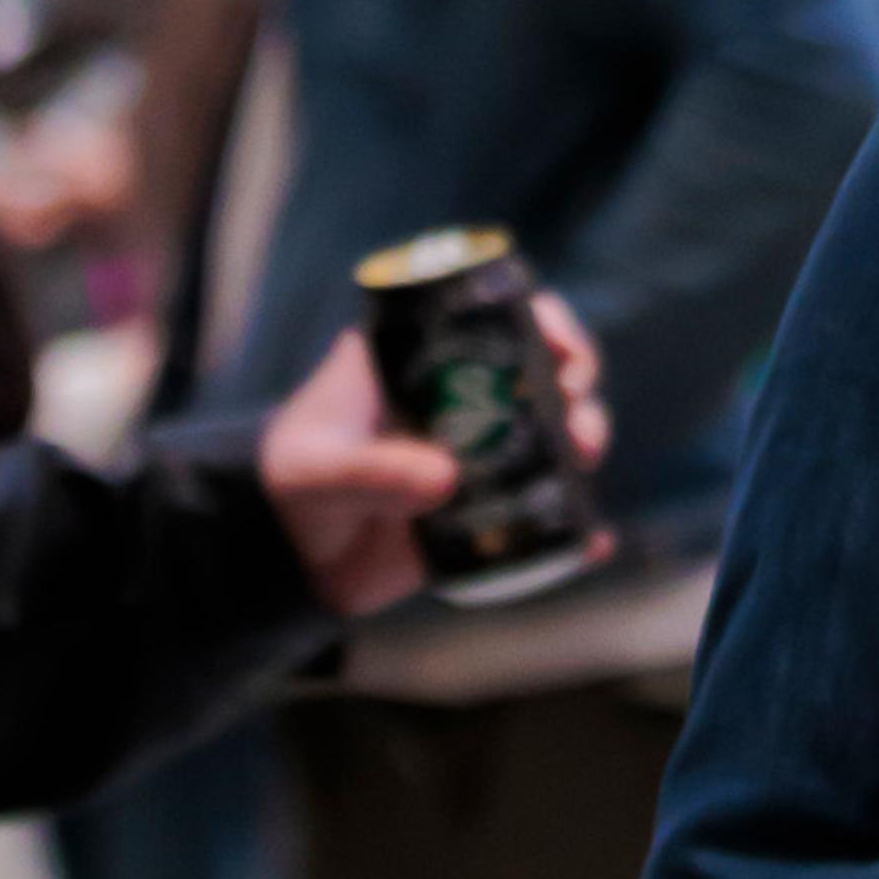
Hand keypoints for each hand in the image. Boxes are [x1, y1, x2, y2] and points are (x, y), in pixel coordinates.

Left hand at [258, 295, 609, 621]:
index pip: (492, 316)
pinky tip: (592, 540)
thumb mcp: (314, 469)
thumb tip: (445, 480)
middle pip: (540, 369)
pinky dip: (573, 524)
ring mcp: (478, 452)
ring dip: (583, 439)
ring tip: (584, 458)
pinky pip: (540, 509)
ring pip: (552, 431)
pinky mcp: (485, 507)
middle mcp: (460, 396)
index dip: (541, 321)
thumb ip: (368, 471)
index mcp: (418, 358)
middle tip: (576, 413)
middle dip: (574, 382)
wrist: (286, 562)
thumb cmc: (289, 486)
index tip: (561, 348)